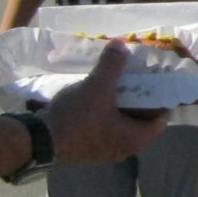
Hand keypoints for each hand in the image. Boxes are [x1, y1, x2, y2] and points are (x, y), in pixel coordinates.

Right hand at [42, 41, 166, 165]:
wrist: (37, 141)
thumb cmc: (76, 117)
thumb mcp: (97, 86)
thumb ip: (112, 64)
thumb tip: (121, 44)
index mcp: (134, 139)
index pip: (160, 121)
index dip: (160, 102)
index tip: (155, 84)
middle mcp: (122, 149)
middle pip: (139, 122)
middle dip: (137, 102)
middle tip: (134, 81)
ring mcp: (102, 152)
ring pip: (118, 126)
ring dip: (117, 108)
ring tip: (113, 87)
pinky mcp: (84, 150)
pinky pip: (101, 130)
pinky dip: (102, 116)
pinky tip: (93, 100)